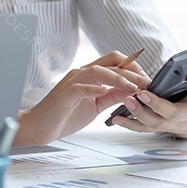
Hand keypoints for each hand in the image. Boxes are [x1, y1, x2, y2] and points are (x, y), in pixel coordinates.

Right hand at [14, 51, 150, 146]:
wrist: (39, 126)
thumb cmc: (64, 115)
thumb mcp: (95, 106)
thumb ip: (111, 97)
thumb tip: (131, 92)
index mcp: (89, 75)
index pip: (115, 61)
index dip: (134, 68)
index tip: (147, 81)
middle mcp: (81, 74)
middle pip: (111, 61)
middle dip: (132, 71)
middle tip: (147, 83)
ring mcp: (72, 83)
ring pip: (98, 71)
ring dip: (119, 78)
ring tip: (134, 89)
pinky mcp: (64, 95)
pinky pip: (80, 88)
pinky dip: (93, 88)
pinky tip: (103, 91)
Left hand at [111, 46, 186, 137]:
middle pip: (172, 114)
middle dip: (157, 105)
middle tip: (144, 93)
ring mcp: (171, 124)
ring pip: (155, 124)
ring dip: (139, 114)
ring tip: (127, 100)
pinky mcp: (159, 127)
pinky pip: (143, 128)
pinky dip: (129, 124)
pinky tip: (115, 117)